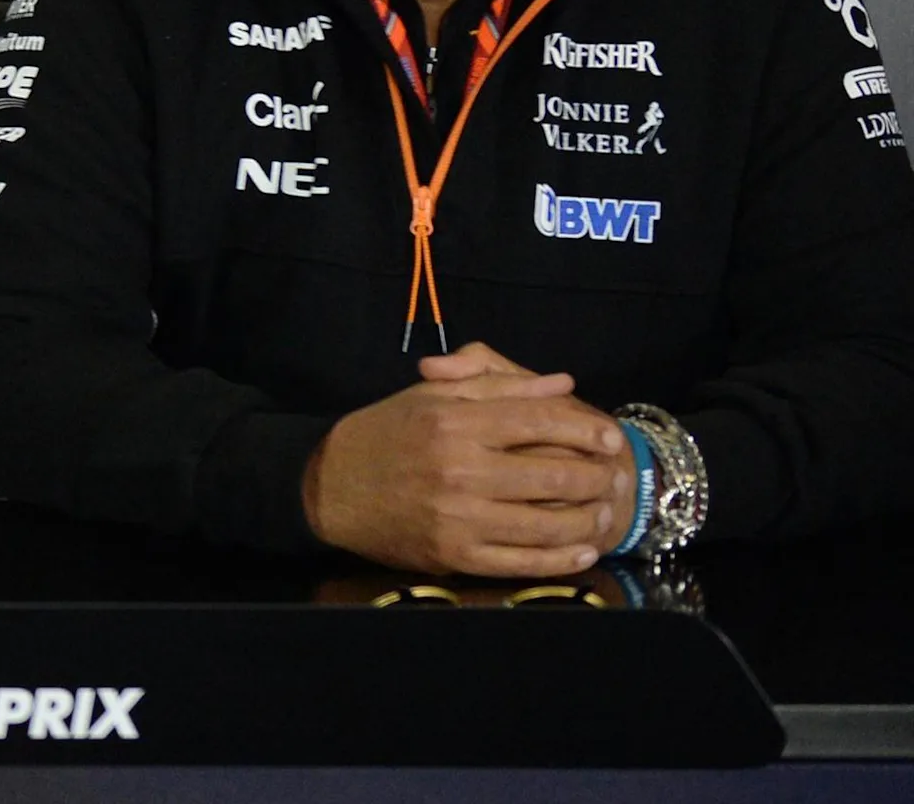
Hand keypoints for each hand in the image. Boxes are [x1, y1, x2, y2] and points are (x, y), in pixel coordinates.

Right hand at [302, 341, 639, 577]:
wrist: (329, 487)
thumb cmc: (386, 434)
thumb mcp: (432, 397)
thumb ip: (497, 386)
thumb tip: (561, 384)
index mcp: (454, 423)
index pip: (537, 422)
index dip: (584, 429)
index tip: (611, 437)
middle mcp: (460, 470)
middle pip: (553, 475)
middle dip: (596, 476)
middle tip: (616, 477)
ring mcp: (459, 517)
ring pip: (546, 524)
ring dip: (587, 519)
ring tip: (604, 512)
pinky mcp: (454, 555)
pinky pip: (521, 562)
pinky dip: (560, 560)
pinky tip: (581, 550)